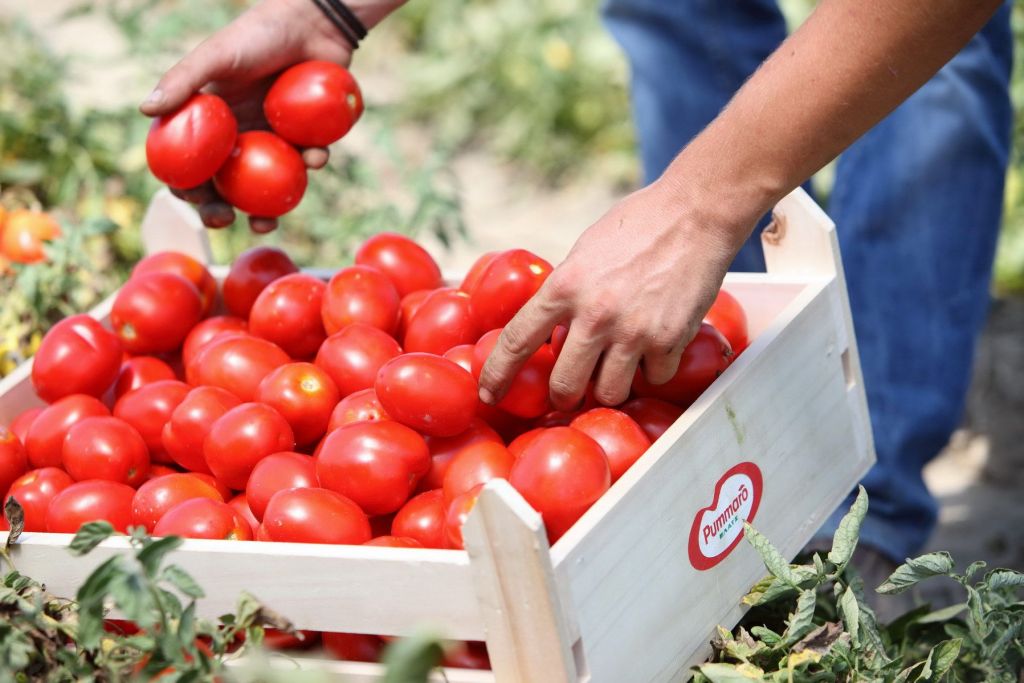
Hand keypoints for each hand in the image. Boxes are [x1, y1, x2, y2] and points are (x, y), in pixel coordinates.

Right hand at [140, 0, 392, 232]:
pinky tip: (316, 157)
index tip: (193, 199)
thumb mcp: (218, 55)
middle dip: (222, 209)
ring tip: (269, 220)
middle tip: (227, 220)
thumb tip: (146, 111)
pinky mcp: (305, 137)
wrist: (313, 23)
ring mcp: (272, 138)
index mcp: (209, 120)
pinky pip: (306, 162)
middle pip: (223, 183)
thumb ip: (183, 81)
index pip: (189, 161)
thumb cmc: (259, 35)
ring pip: (265, 184)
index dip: (186, 185)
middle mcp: (238, 134)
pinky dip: (311, 164)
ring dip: (265, 207)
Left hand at [477, 178, 749, 410]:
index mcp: (564, 287)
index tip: (489, 395)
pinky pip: (654, 378)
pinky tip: (656, 345)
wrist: (696, 213)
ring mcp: (633, 332)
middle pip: (564, 386)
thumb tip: (554, 330)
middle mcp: (594, 315)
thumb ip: (566, 292)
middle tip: (570, 393)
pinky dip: (653, 370)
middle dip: (564, 396)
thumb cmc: (638, 225)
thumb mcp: (585, 252)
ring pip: (610, 393)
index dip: (497, 375)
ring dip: (611, 386)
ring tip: (619, 364)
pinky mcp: (668, 341)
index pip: (517, 342)